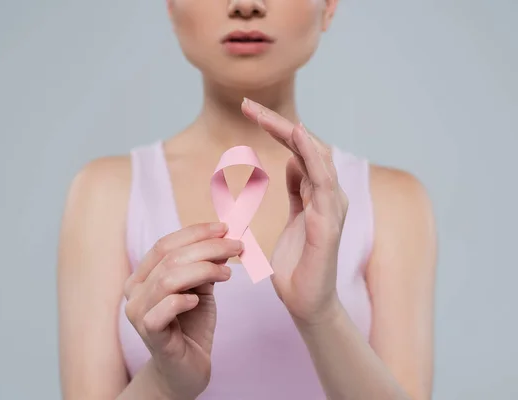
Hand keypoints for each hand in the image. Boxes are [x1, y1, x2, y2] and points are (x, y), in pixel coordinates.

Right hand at [123, 222, 242, 399]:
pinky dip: (181, 300)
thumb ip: (204, 265)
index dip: (194, 233)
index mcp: (143, 276)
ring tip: (227, 273)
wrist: (186, 369)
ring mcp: (139, 314)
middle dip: (207, 248)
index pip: (164, 245)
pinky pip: (161, 311)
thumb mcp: (200, 288)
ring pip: (167, 280)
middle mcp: (134, 292)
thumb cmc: (191, 326)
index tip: (223, 228)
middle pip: (170, 259)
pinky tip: (198, 300)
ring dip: (202, 270)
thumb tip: (223, 239)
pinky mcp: (150, 336)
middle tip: (236, 247)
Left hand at [242, 98, 347, 326]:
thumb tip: (292, 161)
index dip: (277, 128)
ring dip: (300, 138)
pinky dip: (314, 165)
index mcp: (317, 193)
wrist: (305, 302)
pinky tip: (299, 148)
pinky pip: (322, 191)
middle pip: (308, 149)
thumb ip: (297, 189)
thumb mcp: (293, 218)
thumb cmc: (298, 262)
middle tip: (249, 104)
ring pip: (320, 164)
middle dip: (279, 124)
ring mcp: (331, 211)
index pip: (298, 150)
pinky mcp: (327, 229)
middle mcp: (328, 197)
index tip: (249, 109)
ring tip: (279, 117)